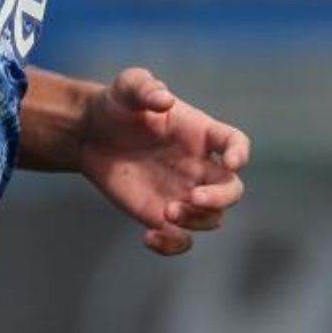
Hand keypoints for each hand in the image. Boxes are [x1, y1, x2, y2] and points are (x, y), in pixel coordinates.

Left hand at [75, 67, 250, 255]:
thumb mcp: (129, 87)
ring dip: (196, 220)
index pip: (235, 143)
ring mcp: (183, 192)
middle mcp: (199, 166)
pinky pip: (181, 239)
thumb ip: (146, 87)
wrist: (91, 133)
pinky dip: (173, 245)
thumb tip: (165, 99)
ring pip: (211, 217)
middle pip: (232, 189)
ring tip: (167, 212)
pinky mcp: (161, 214)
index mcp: (201, 133)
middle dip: (220, 198)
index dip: (240, 153)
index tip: (231, 162)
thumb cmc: (117, 104)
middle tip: (192, 198)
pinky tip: (150, 237)